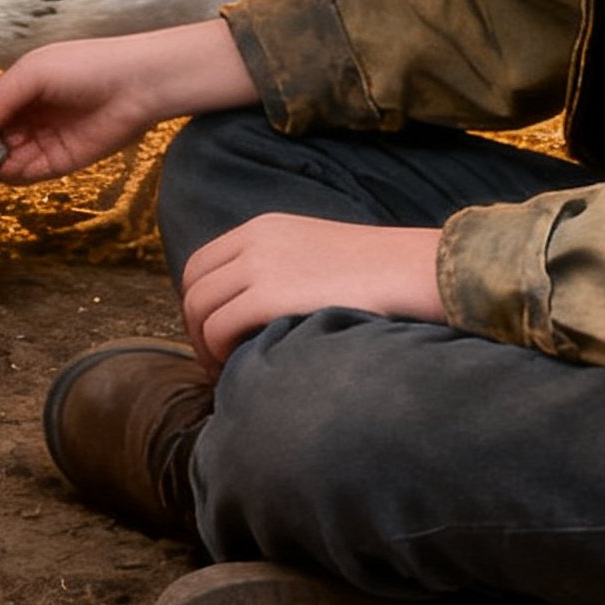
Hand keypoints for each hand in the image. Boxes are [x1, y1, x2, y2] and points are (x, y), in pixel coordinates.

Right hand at [0, 21, 254, 185]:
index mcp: (21, 87)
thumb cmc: (83, 67)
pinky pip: (30, 173)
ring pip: (9, 158)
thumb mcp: (30, 74)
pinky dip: (15, 175)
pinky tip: (6, 170)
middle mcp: (30, 114)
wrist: (137, 86)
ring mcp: (45, 139)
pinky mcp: (62, 162)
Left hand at [179, 214, 452, 372]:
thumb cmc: (378, 275)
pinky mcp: (267, 294)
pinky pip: (217, 328)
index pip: (202, 265)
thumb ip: (282, 270)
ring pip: (199, 310)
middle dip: (195, 329)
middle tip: (215, 364)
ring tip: (227, 375)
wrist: (411, 270)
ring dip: (204, 348)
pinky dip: (218, 355)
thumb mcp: (316, 255)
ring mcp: (258, 265)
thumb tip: (260, 311)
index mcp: (262, 228)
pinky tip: (239, 372)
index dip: (200, 304)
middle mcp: (253, 240)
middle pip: (193, 287)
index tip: (214, 338)